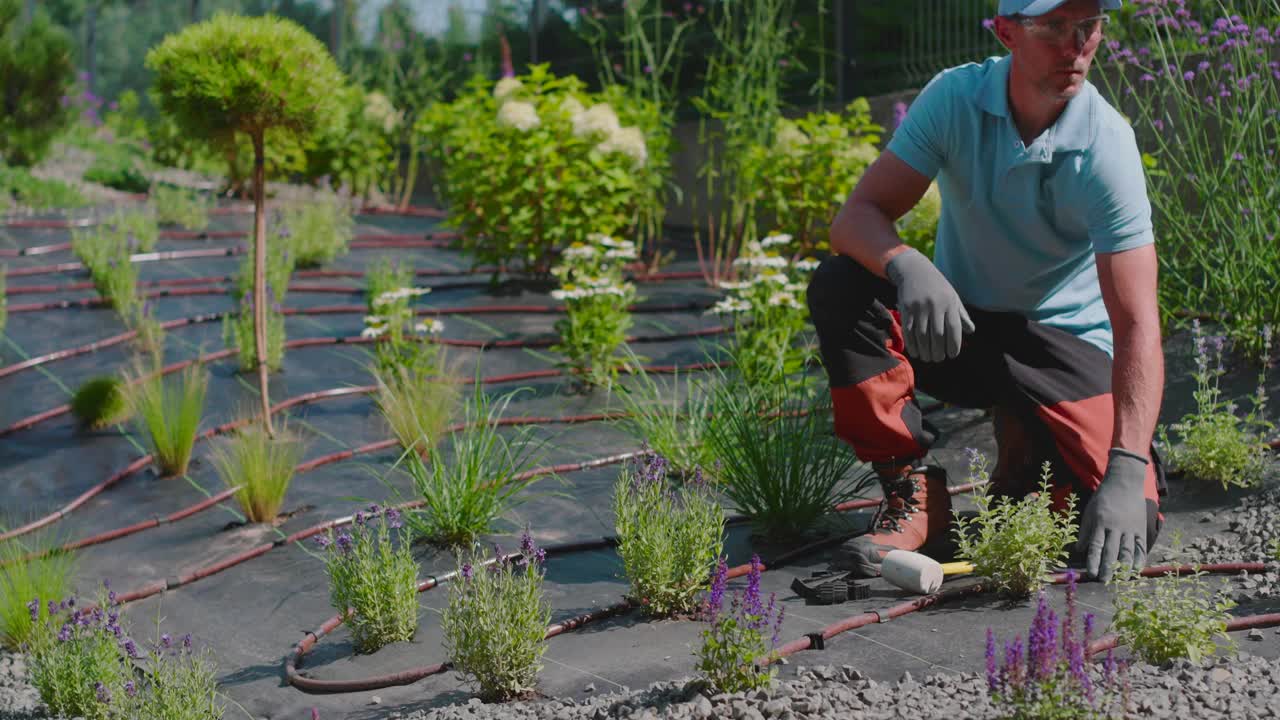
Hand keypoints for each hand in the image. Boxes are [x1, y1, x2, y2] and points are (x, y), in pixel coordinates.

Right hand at [884, 247, 974, 362]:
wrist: (913, 270)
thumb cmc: (937, 286)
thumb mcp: (952, 296)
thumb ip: (961, 314)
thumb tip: (971, 331)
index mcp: (949, 303)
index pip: (954, 329)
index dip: (954, 345)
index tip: (952, 355)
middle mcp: (935, 305)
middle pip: (937, 335)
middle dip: (938, 352)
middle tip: (938, 359)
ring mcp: (919, 307)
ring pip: (922, 336)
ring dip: (925, 351)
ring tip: (928, 358)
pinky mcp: (906, 309)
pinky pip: (908, 331)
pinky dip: (912, 345)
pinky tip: (916, 352)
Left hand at [1076, 449, 1148, 582]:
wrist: (1124, 483)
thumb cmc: (1103, 498)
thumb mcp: (1089, 511)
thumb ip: (1085, 531)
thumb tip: (1079, 550)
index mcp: (1100, 523)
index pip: (1096, 546)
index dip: (1093, 561)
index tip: (1090, 573)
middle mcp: (1115, 527)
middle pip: (1111, 551)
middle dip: (1107, 568)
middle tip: (1104, 581)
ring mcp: (1130, 528)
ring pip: (1127, 551)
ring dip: (1123, 567)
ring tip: (1120, 579)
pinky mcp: (1140, 528)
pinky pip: (1140, 546)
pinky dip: (1139, 559)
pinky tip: (1136, 569)